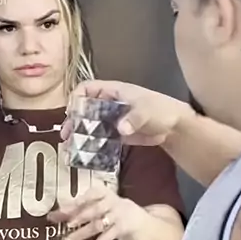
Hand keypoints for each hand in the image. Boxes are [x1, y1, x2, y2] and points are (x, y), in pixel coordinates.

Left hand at [48, 178, 144, 239]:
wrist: (133, 216)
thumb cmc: (105, 208)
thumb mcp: (93, 205)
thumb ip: (74, 209)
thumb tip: (51, 216)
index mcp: (102, 193)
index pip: (90, 195)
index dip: (78, 201)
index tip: (64, 209)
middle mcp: (110, 202)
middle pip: (94, 210)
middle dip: (80, 217)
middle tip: (68, 224)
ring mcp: (117, 216)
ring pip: (97, 226)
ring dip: (81, 234)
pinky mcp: (120, 229)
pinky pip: (106, 238)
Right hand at [64, 80, 193, 145]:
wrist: (175, 128)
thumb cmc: (161, 110)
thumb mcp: (147, 112)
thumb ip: (133, 119)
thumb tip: (120, 128)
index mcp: (114, 91)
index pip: (88, 88)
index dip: (77, 97)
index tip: (72, 111)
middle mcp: (109, 103)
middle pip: (84, 107)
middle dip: (73, 119)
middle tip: (66, 134)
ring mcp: (112, 119)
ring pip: (90, 123)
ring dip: (78, 132)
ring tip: (69, 145)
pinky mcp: (117, 133)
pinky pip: (100, 136)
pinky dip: (90, 142)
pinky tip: (82, 151)